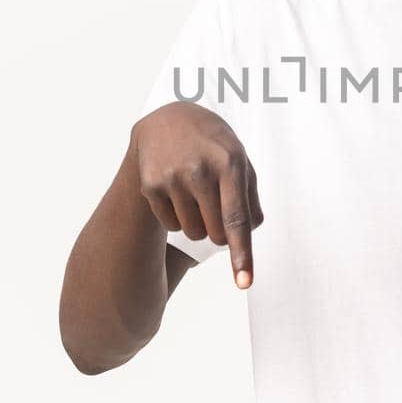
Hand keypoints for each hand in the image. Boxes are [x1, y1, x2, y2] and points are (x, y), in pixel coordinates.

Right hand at [133, 101, 264, 288]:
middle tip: (217, 204)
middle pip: (216, 234)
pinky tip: (178, 190)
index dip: (242, 253)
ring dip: (200, 224)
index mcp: (230, 163)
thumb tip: (247, 234)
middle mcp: (200, 170)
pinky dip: (179, 217)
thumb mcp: (240, 159)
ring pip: (195, 233)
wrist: (168, 119)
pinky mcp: (151, 185)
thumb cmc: (213, 145)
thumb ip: (250, 198)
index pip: (237, 218)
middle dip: (222, 231)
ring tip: (197, 192)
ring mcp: (172, 177)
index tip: (244, 283)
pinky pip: (172, 225)